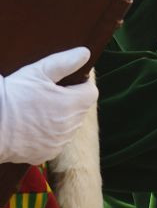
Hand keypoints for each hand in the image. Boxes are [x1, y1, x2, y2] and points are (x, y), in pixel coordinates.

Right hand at [0, 47, 98, 164]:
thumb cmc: (14, 95)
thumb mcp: (38, 71)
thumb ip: (66, 61)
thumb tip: (85, 53)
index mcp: (70, 105)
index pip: (91, 93)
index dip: (81, 84)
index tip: (67, 83)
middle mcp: (69, 127)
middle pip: (81, 109)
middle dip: (71, 100)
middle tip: (49, 94)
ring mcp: (58, 143)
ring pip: (70, 126)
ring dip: (62, 117)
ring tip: (40, 109)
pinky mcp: (47, 154)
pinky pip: (57, 141)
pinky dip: (51, 133)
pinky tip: (34, 126)